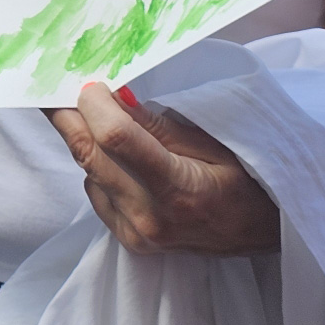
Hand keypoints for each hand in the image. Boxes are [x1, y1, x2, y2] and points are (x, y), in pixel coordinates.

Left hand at [48, 83, 278, 254]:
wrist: (266, 231)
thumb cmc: (245, 179)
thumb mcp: (212, 141)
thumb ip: (155, 124)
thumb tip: (109, 96)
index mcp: (180, 188)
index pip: (116, 138)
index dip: (94, 104)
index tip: (90, 82)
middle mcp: (151, 217)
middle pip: (89, 155)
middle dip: (68, 116)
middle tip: (59, 89)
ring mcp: (138, 234)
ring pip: (87, 172)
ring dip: (85, 142)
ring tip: (99, 120)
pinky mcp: (130, 241)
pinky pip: (95, 194)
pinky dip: (97, 169)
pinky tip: (117, 158)